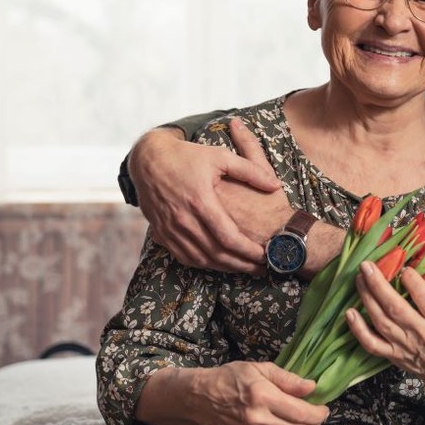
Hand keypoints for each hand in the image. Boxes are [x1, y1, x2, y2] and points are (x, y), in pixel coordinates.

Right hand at [131, 121, 281, 273]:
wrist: (148, 159)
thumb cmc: (188, 156)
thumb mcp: (221, 157)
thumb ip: (250, 170)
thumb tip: (276, 185)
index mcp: (201, 201)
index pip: (229, 237)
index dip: (249, 250)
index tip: (266, 255)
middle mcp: (184, 219)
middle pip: (217, 253)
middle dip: (242, 264)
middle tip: (261, 268)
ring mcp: (170, 229)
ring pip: (201, 259)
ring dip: (225, 267)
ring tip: (245, 268)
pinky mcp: (161, 233)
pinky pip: (184, 256)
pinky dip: (204, 264)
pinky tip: (219, 263)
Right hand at [193, 361, 328, 424]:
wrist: (201, 397)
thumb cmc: (231, 378)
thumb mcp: (260, 368)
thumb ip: (288, 379)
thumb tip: (312, 387)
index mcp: (263, 397)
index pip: (302, 413)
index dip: (319, 413)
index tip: (324, 409)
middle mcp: (257, 420)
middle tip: (317, 417)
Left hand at [347, 260, 424, 395]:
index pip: (423, 297)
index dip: (411, 280)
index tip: (403, 267)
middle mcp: (421, 333)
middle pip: (395, 307)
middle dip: (378, 284)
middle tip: (366, 265)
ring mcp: (404, 346)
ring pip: (381, 321)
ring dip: (367, 299)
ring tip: (359, 279)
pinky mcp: (393, 355)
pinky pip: (371, 344)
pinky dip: (358, 330)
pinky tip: (349, 313)